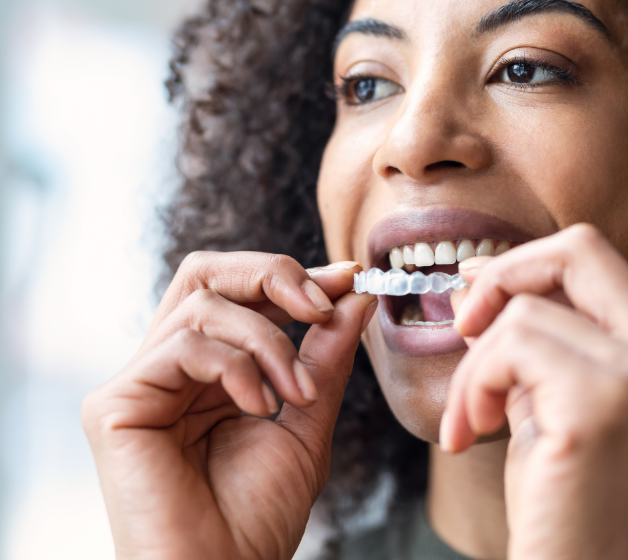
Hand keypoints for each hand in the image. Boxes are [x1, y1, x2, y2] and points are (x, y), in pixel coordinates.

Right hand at [82, 252, 376, 559]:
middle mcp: (169, 369)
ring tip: (297, 392)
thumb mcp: (307, 418)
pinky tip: (259, 407)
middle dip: (271, 275)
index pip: (238, 293)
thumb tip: (353, 292)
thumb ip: (326, 355)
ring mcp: (140, 384)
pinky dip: (235, 367)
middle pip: (205, 273)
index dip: (291, 276)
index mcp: (209, 371)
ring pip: (202, 304)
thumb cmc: (259, 513)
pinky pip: (182, 346)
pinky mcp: (114, 405)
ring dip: (268, 340)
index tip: (347, 279)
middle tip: (319, 304)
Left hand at [441, 224, 627, 559]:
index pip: (599, 263)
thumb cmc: (565, 511)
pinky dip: (474, 385)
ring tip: (471, 421)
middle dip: (504, 273)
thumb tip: (478, 283)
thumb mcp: (556, 409)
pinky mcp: (601, 405)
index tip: (477, 292)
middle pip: (580, 250)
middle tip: (462, 324)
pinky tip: (472, 433)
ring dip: (474, 366)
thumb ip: (535, 344)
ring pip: (525, 311)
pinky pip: (510, 346)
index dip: (530, 263)